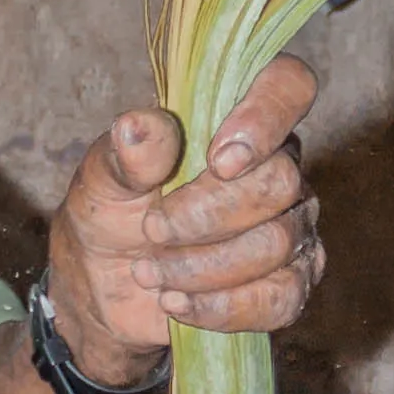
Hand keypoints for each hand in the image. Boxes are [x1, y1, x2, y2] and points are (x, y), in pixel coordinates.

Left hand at [44, 58, 321, 380]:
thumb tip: (138, 127)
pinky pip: (281, 298)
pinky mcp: (287, 284)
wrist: (103, 287)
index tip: (218, 159)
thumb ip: (126, 154)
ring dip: (201, 267)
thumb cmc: (110, 214)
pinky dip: (222, 307)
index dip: (266, 117)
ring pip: (278, 244)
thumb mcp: (101, 180)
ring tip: (148, 272)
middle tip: (150, 231)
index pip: (288, 86)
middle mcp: (278, 167)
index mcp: (237, 119)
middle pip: (280, 183)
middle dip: (206, 216)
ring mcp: (291, 226)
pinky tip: (177, 303)